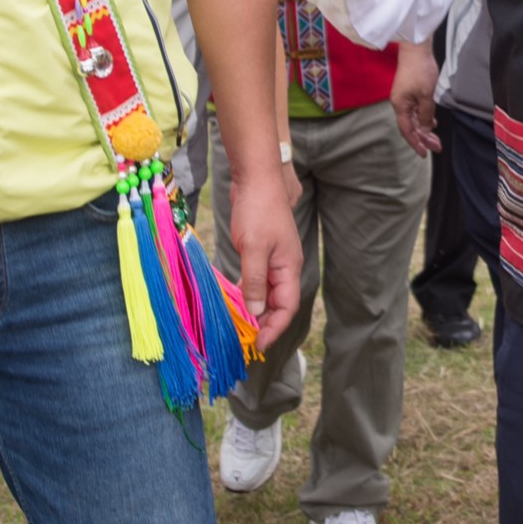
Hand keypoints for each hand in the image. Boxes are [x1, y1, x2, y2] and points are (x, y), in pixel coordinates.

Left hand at [226, 165, 302, 351]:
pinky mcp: (261, 253)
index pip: (287, 307)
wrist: (257, 179)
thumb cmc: (258, 211)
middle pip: (278, 304)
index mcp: (289, 267)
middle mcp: (285, 267)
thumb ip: (255, 281)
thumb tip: (255, 310)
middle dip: (263, 322)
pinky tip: (233, 299)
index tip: (258, 344)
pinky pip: (256, 280)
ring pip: (266, 293)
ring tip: (236, 323)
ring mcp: (274, 260)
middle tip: (243, 338)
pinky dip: (246, 292)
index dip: (275, 328)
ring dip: (253, 308)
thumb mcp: (254, 248)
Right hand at [391, 44, 441, 158]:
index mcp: (400, 106)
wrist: (416, 49)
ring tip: (436, 139)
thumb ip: (425, 114)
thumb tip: (425, 129)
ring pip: (414, 119)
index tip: (425, 153)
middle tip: (437, 147)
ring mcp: (405, 98)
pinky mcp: (410, 92)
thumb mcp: (426, 95)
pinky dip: (424, 118)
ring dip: (425, 129)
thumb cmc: (419, 70)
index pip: (407, 130)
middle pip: (411, 126)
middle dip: (423, 138)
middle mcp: (400, 104)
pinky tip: (432, 123)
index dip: (415, 143)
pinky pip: (416, 110)